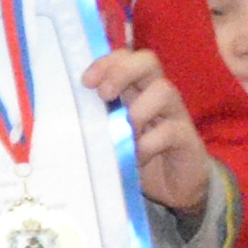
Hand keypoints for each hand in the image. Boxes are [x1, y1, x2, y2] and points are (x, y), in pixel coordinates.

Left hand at [90, 48, 214, 212]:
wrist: (171, 190)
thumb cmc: (133, 157)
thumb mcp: (108, 136)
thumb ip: (94, 121)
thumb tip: (60, 118)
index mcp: (135, 88)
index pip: (124, 57)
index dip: (106, 62)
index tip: (86, 82)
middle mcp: (156, 94)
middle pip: (147, 61)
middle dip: (122, 72)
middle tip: (104, 95)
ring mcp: (174, 114)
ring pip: (163, 91)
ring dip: (136, 111)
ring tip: (123, 135)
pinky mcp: (187, 138)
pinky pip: (170, 130)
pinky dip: (148, 144)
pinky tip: (136, 158)